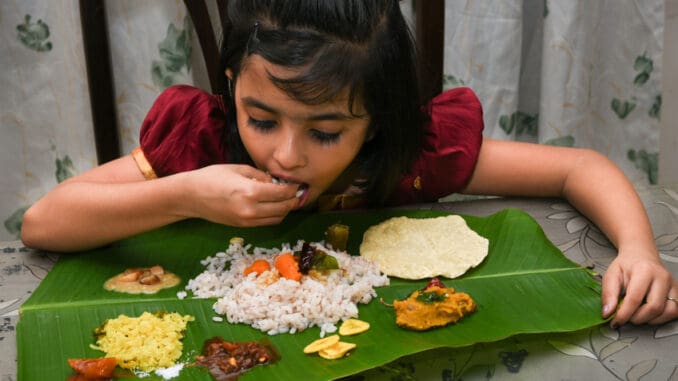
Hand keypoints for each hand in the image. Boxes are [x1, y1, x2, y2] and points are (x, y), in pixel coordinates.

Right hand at [181, 164, 299, 226]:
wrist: (191, 197)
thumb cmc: (212, 177)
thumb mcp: (238, 169)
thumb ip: (260, 176)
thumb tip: (275, 182)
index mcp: (250, 192)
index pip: (281, 193)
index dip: (292, 188)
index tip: (296, 183)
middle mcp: (250, 209)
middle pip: (283, 208)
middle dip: (293, 200)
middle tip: (296, 191)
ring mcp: (246, 220)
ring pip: (277, 218)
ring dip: (286, 209)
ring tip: (286, 199)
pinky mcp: (243, 226)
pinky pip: (266, 223)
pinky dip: (275, 215)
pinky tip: (274, 206)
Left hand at [601, 251, 677, 325]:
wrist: (640, 255)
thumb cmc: (626, 265)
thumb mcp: (611, 275)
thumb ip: (608, 294)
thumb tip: (607, 313)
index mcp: (644, 270)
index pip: (635, 298)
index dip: (624, 314)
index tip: (615, 322)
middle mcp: (662, 277)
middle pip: (654, 308)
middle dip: (637, 318)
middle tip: (626, 317)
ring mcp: (673, 285)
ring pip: (668, 312)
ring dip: (650, 319)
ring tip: (636, 314)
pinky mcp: (677, 292)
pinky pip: (675, 311)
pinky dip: (661, 318)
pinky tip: (648, 313)